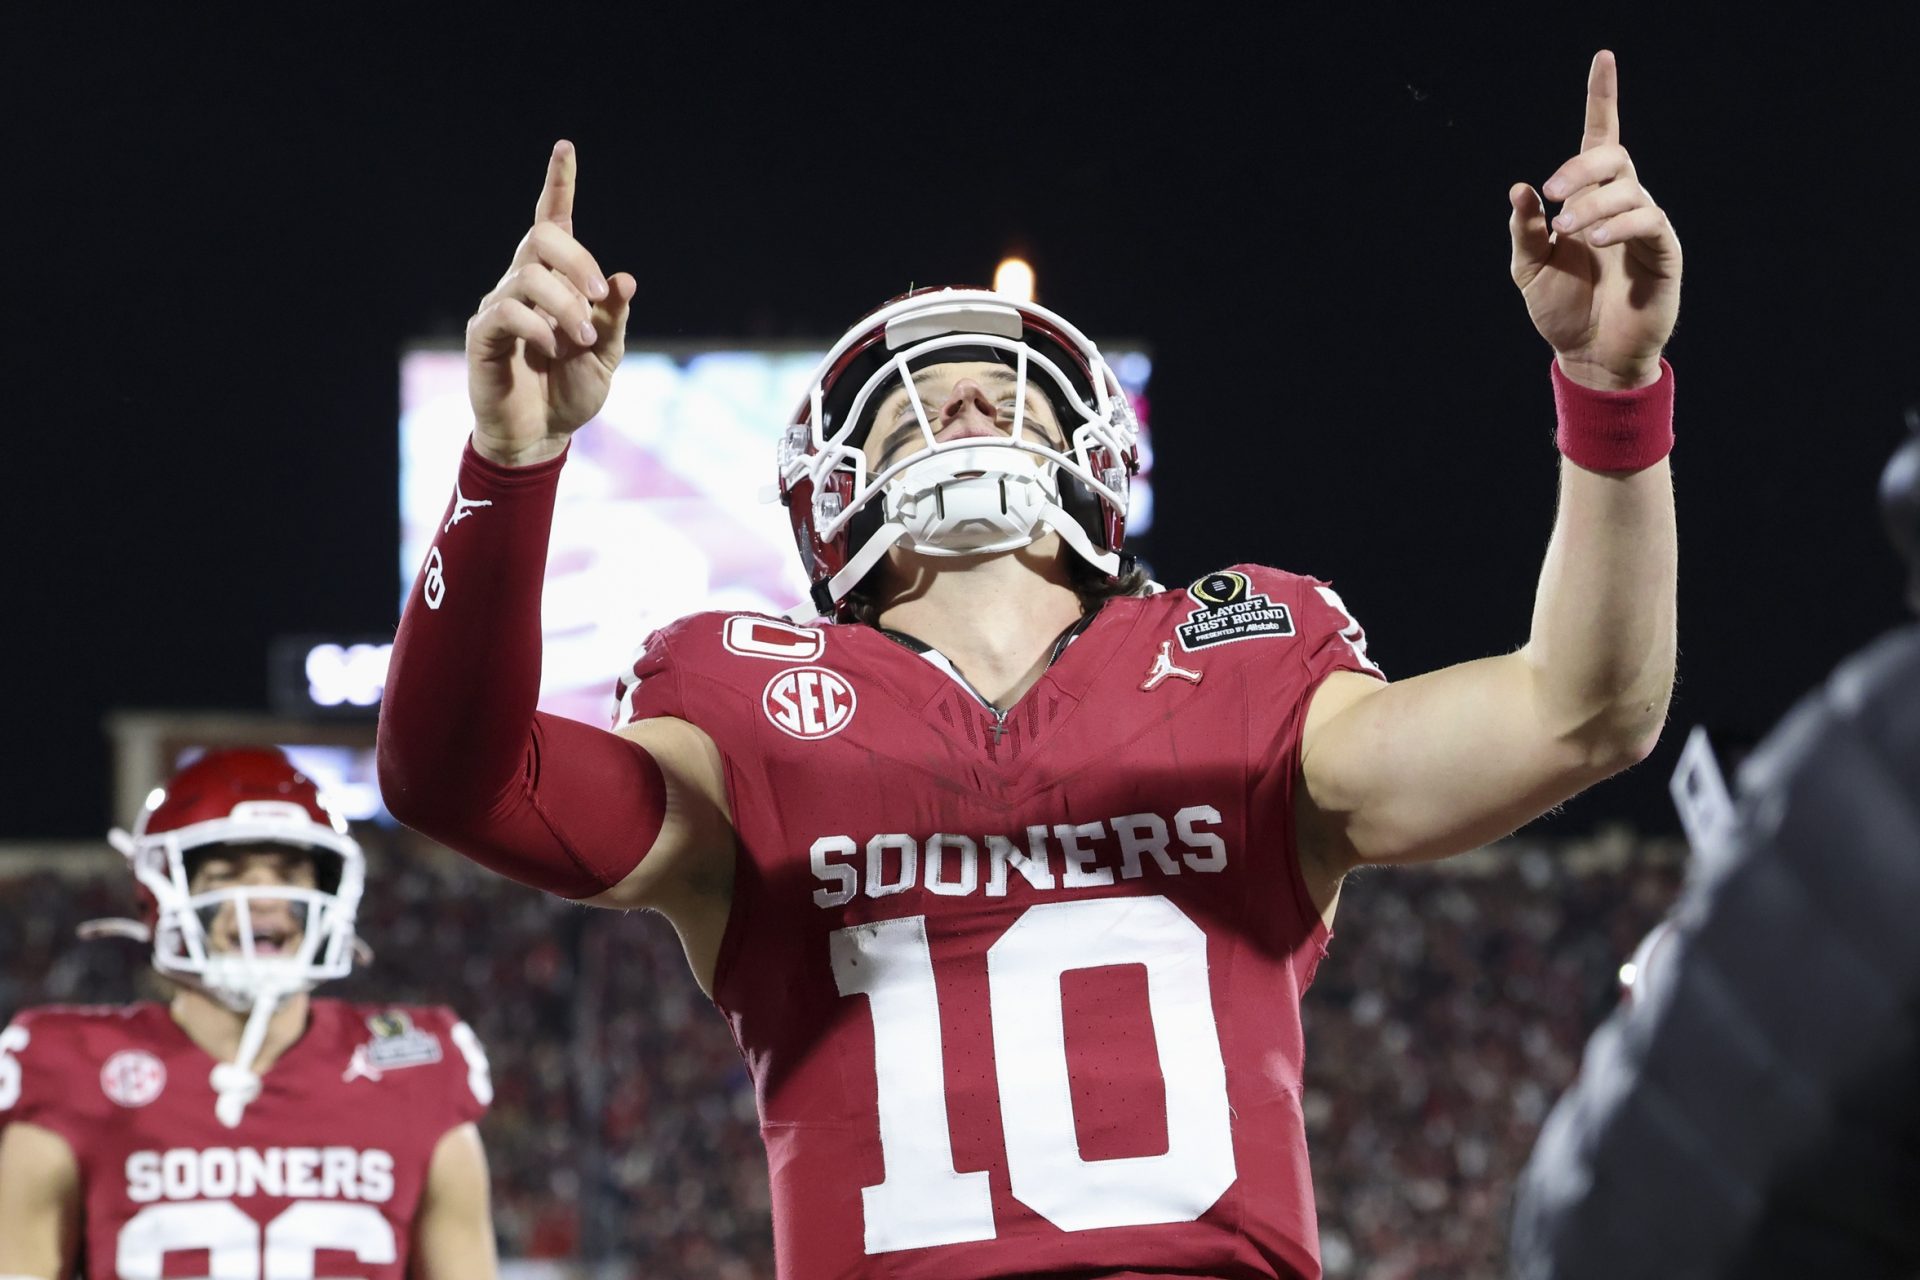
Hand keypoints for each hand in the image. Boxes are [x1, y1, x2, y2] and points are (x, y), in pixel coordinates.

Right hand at [467, 141, 636, 464]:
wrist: (541, 436)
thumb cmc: (570, 391)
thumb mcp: (606, 355)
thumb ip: (614, 318)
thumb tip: (626, 279)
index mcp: (556, 282)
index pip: (554, 223)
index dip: (559, 185)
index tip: (566, 148)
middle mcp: (523, 284)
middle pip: (542, 237)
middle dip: (577, 259)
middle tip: (600, 295)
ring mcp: (499, 307)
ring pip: (528, 276)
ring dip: (565, 305)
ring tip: (582, 340)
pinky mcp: (481, 336)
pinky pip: (505, 312)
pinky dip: (536, 325)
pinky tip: (553, 347)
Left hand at [1508, 52, 1681, 390]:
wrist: (1590, 356)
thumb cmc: (1562, 310)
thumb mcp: (1529, 269)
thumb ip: (1525, 230)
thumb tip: (1519, 189)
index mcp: (1586, 200)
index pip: (1597, 139)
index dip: (1602, 99)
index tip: (1603, 58)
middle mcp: (1618, 203)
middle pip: (1613, 156)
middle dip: (1581, 166)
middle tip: (1552, 193)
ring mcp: (1644, 224)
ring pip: (1628, 189)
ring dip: (1593, 205)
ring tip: (1568, 234)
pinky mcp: (1663, 250)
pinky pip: (1647, 221)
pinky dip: (1618, 225)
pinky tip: (1594, 242)